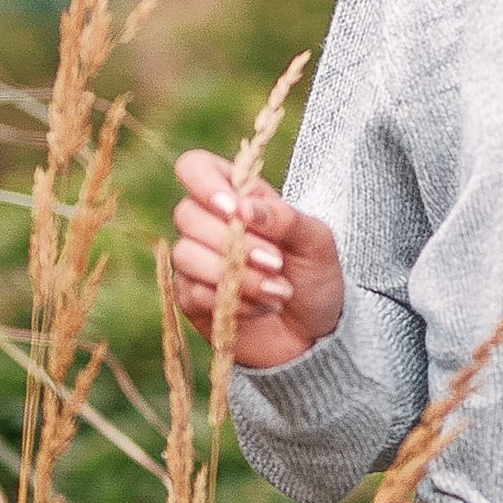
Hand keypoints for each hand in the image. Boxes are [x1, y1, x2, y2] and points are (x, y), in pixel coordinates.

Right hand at [170, 149, 345, 368]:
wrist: (315, 334)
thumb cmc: (316, 278)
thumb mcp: (316, 241)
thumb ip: (284, 218)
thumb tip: (243, 209)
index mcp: (237, 196)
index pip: (194, 168)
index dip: (205, 184)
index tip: (235, 212)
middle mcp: (208, 224)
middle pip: (186, 213)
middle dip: (234, 241)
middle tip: (277, 262)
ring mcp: (195, 261)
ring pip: (186, 254)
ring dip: (236, 274)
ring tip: (276, 290)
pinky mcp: (192, 298)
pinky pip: (193, 292)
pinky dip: (233, 301)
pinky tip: (260, 308)